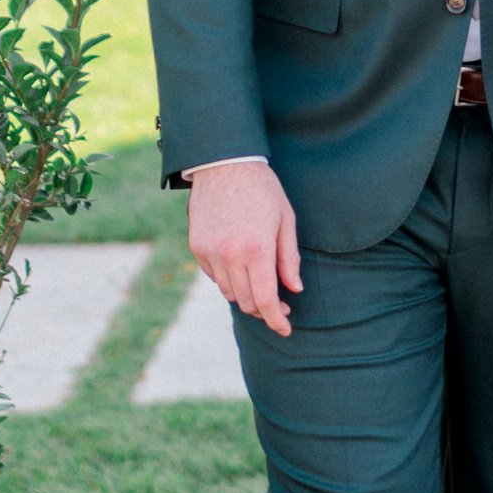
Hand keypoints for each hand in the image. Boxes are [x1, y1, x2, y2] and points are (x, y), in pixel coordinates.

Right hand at [187, 157, 302, 336]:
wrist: (223, 163)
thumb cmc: (262, 189)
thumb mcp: (285, 219)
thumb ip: (289, 258)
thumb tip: (294, 289)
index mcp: (256, 249)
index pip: (266, 300)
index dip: (277, 320)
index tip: (286, 329)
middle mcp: (230, 255)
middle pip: (246, 302)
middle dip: (265, 310)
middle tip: (281, 305)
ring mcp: (209, 252)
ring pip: (229, 293)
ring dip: (246, 295)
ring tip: (261, 283)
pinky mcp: (197, 247)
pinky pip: (215, 277)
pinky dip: (229, 279)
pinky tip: (241, 265)